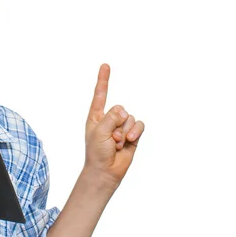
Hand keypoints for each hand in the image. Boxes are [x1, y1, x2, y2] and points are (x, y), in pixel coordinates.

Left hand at [84, 64, 144, 185]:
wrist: (106, 171)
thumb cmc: (97, 152)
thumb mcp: (99, 131)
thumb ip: (111, 117)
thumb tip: (124, 112)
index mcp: (96, 116)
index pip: (100, 94)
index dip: (103, 79)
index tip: (105, 65)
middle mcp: (109, 119)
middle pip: (120, 109)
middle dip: (117, 124)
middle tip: (110, 139)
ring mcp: (121, 127)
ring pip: (130, 118)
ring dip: (125, 132)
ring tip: (117, 143)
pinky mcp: (132, 134)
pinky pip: (139, 125)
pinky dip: (135, 132)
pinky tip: (129, 141)